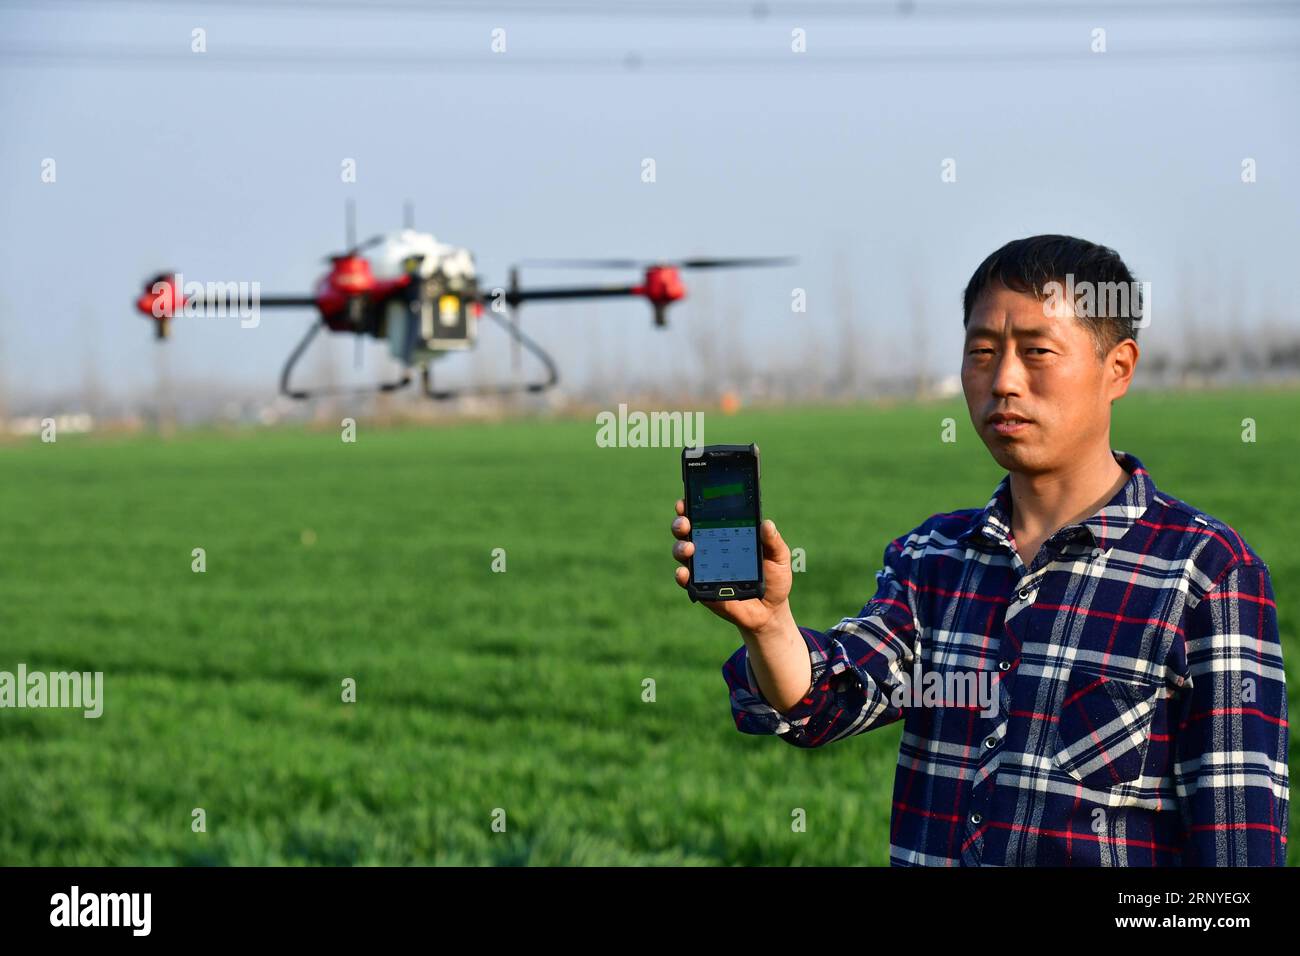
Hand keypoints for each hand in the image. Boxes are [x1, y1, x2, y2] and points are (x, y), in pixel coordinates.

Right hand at [671, 498, 793, 637]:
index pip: (705, 515)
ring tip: (690, 547)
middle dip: (681, 523)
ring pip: (682, 552)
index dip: (693, 505)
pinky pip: (685, 579)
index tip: (688, 498)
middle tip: (686, 522)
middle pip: (686, 530)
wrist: (771, 610)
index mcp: (726, 534)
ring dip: (680, 547)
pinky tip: (683, 572)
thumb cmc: (774, 578)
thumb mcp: (779, 557)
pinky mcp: (701, 588)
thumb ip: (773, 541)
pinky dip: (681, 575)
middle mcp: (709, 548)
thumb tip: (767, 523)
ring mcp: (702, 568)